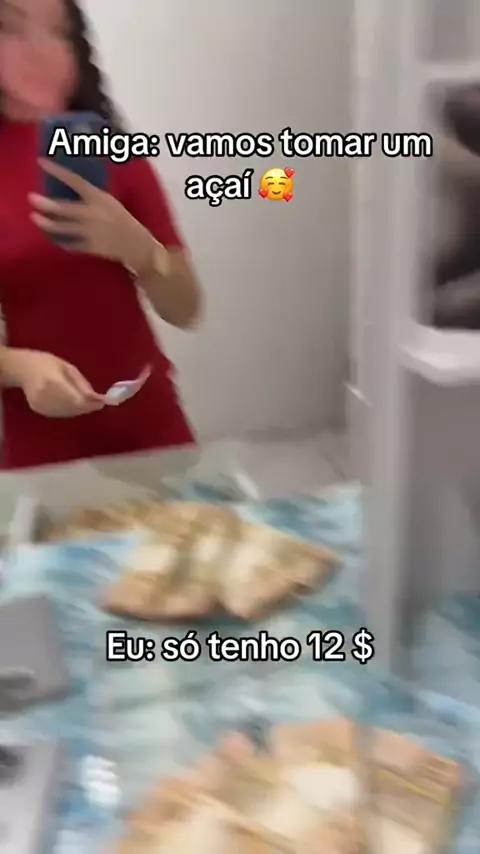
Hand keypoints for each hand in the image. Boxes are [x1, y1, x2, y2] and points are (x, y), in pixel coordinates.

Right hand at [7, 349, 104, 417]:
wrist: (21, 369)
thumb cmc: (46, 363)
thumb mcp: (67, 367)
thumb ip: (81, 383)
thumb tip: (97, 397)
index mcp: (53, 380)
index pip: (76, 399)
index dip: (90, 403)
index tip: (102, 402)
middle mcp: (46, 395)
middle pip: (73, 408)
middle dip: (88, 407)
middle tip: (98, 403)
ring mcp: (41, 405)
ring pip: (68, 413)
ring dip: (80, 410)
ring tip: (87, 403)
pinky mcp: (39, 410)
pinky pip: (60, 414)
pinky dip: (70, 411)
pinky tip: (74, 405)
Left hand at [29, 159, 153, 273]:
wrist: (137, 245)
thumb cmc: (124, 220)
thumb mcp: (110, 202)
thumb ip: (92, 197)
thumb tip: (71, 187)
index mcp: (99, 198)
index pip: (75, 181)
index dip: (57, 171)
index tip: (42, 162)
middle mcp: (92, 214)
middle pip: (64, 208)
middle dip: (46, 204)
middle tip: (31, 198)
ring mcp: (90, 232)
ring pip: (63, 228)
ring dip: (47, 223)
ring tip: (35, 218)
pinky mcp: (90, 247)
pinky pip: (71, 244)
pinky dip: (62, 241)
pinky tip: (54, 238)